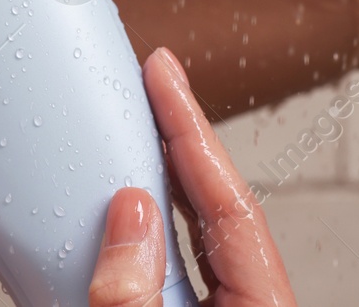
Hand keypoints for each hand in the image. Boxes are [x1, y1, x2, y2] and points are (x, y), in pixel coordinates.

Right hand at [89, 47, 297, 306]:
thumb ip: (137, 293)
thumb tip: (130, 211)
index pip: (231, 203)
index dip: (192, 129)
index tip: (163, 74)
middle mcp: (247, 306)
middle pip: (214, 206)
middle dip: (179, 138)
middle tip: (152, 80)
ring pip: (189, 237)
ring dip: (156, 180)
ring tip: (131, 129)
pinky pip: (168, 268)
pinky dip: (140, 230)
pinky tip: (111, 211)